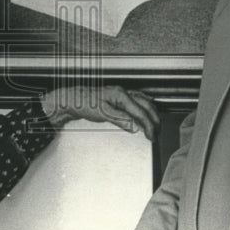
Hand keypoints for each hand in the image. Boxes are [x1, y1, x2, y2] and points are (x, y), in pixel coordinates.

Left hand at [39, 85, 159, 139]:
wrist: (73, 99)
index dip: (149, 125)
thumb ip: (122, 120)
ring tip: (154, 126)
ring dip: (151, 113)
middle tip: (156, 133)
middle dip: (154, 120)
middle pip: (147, 105)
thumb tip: (137, 127)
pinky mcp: (118, 96)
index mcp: (121, 95)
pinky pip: (138, 99)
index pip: (141, 112)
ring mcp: (122, 93)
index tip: (152, 136)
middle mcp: (123, 92)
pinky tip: (146, 110)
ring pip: (144, 101)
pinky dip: (145, 106)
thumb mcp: (104, 114)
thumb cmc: (85, 104)